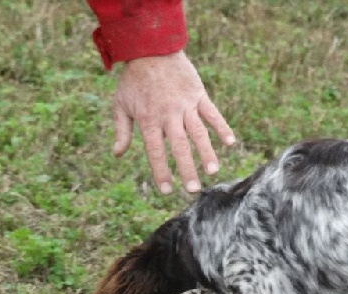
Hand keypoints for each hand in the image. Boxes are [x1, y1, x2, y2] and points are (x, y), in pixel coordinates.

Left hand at [112, 51, 235, 193]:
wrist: (150, 47)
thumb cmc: (133, 79)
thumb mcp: (121, 104)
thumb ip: (121, 130)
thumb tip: (118, 154)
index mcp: (149, 119)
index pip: (156, 151)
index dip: (161, 172)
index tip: (166, 191)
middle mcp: (168, 114)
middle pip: (179, 146)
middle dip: (186, 169)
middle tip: (193, 190)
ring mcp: (185, 104)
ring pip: (198, 132)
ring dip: (206, 152)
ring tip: (212, 171)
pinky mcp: (198, 94)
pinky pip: (212, 113)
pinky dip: (221, 127)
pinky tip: (230, 142)